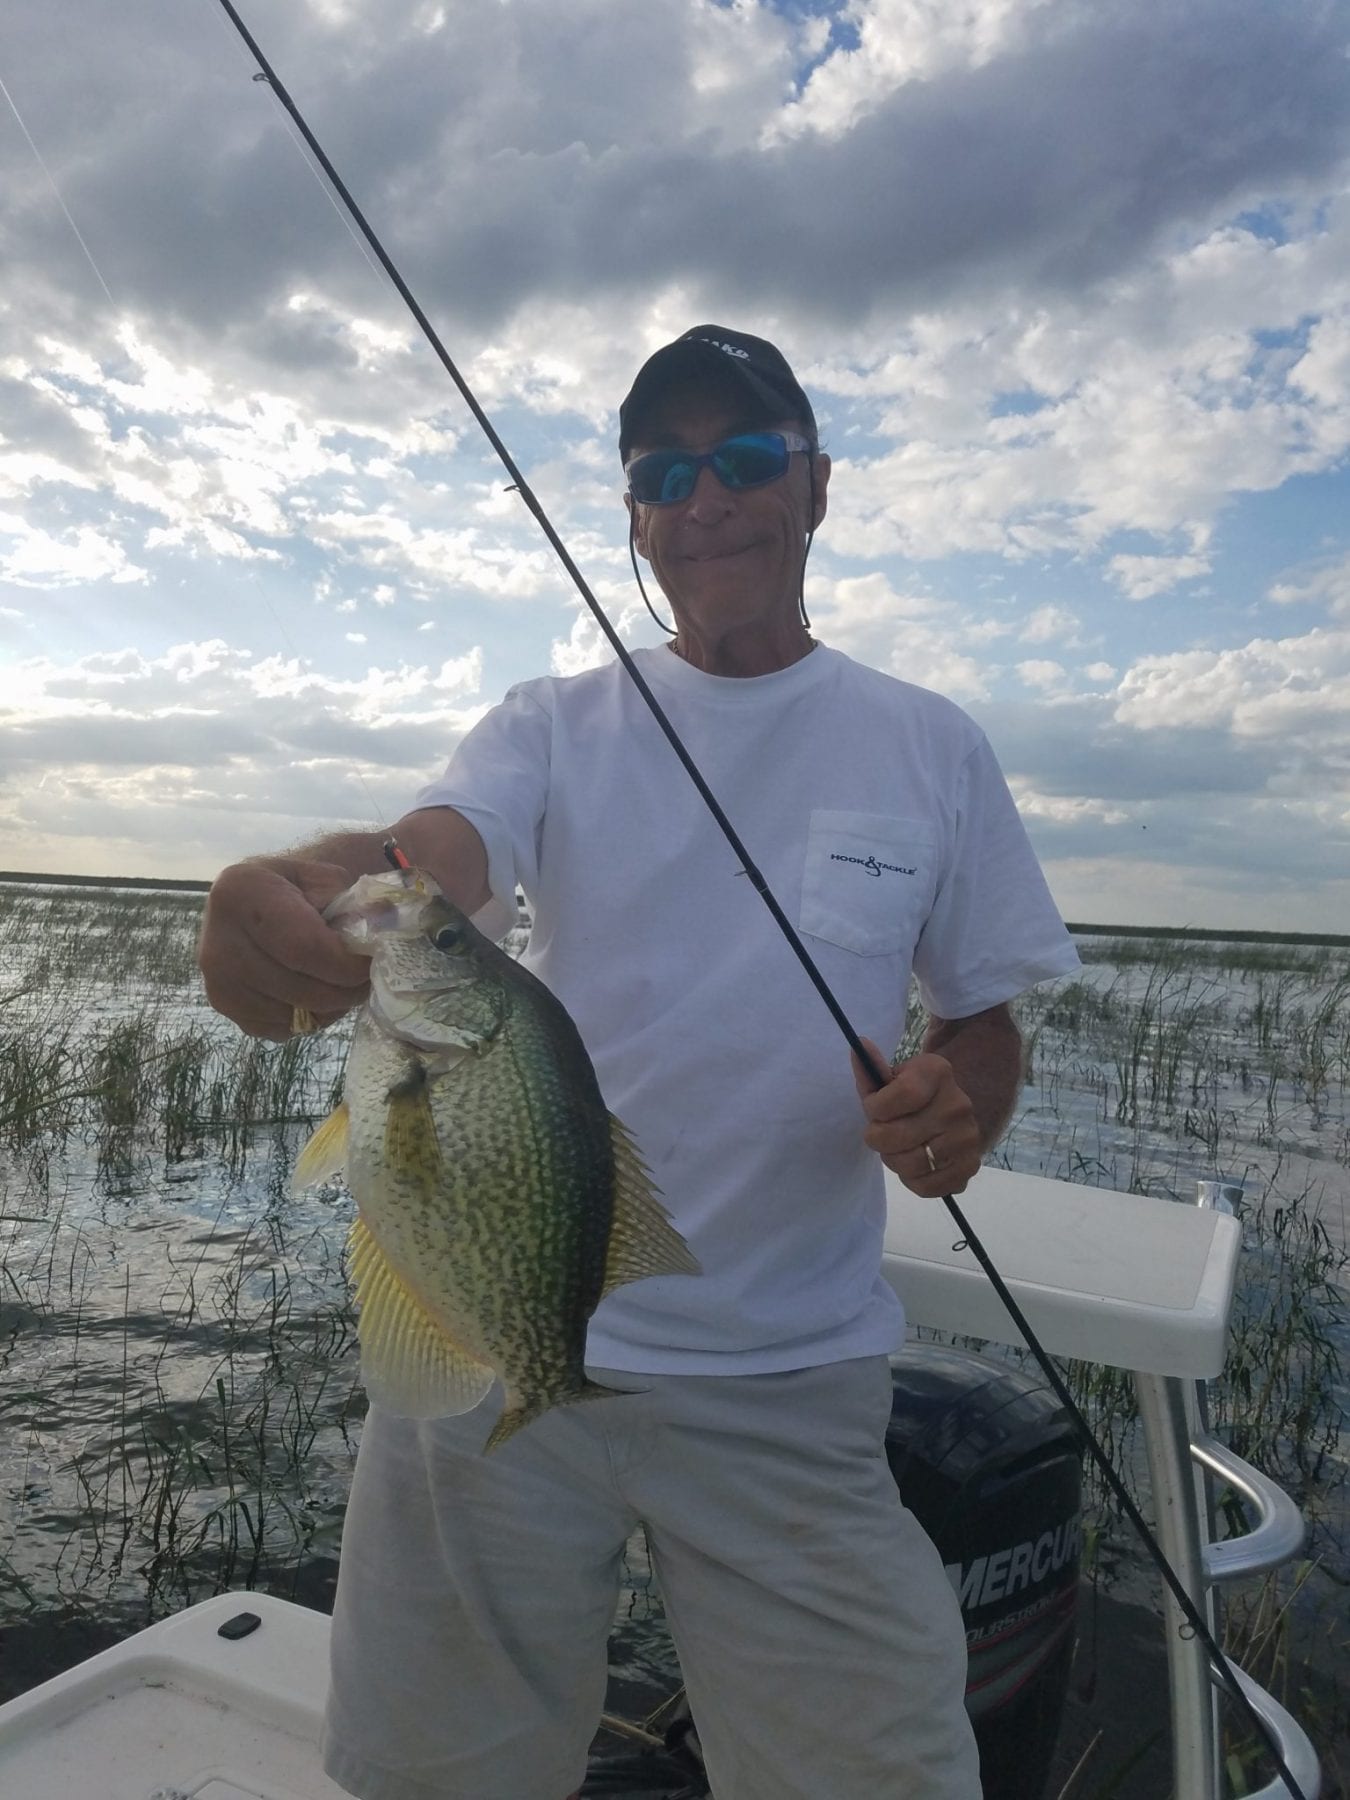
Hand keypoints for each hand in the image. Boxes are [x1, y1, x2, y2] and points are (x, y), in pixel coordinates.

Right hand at [198, 857, 370, 1040]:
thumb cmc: (295, 888)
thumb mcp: (323, 879)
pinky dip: (305, 1019)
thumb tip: (385, 924)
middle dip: (344, 990)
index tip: (370, 963)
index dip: (344, 964)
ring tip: (342, 984)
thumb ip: (353, 903)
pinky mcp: (223, 1006)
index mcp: (240, 892)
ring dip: (328, 1008)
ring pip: (291, 1013)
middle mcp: (217, 940)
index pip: (302, 946)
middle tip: (366, 981)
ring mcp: (217, 979)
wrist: (254, 901)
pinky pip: (278, 1028)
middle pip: (298, 987)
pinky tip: (314, 994)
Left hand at [851, 1038, 981, 1196]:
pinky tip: (915, 1164)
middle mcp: (959, 1104)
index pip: (894, 1097)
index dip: (874, 1107)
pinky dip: (912, 1180)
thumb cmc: (913, 1094)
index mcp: (938, 1072)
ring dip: (893, 1160)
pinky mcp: (970, 1167)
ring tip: (897, 1148)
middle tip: (882, 1131)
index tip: (874, 1107)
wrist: (952, 1111)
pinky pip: (927, 1187)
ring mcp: (968, 1138)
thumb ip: (871, 1070)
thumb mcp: (893, 1077)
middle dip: (877, 1137)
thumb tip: (858, 1045)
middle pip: (894, 1136)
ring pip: (909, 1164)